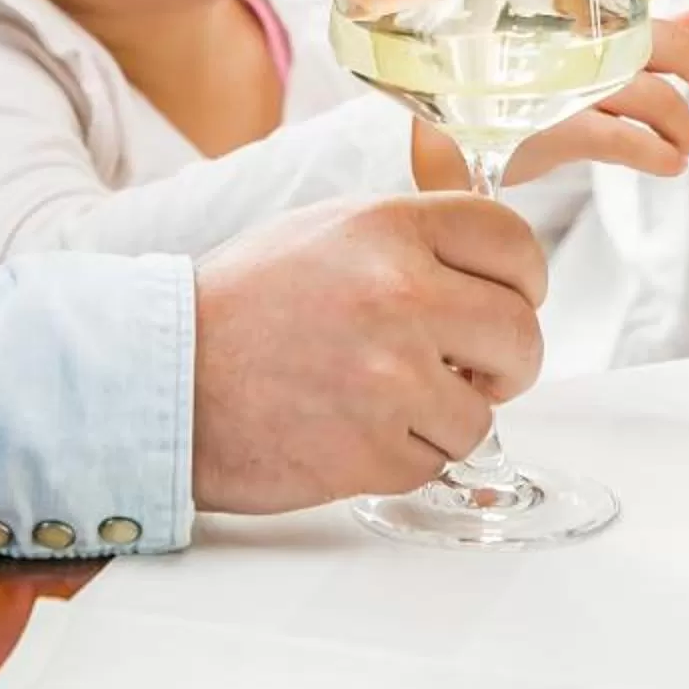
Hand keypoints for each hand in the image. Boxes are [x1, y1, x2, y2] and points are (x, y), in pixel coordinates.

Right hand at [191, 194, 547, 513]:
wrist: (163, 378)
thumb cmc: (239, 304)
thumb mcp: (326, 230)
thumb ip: (411, 240)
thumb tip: (490, 268)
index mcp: (388, 227)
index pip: (512, 240)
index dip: (524, 277)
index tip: (514, 298)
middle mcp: (399, 294)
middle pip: (521, 332)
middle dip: (507, 359)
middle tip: (474, 368)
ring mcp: (390, 377)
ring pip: (484, 411)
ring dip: (449, 414)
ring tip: (388, 399)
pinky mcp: (373, 451)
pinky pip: (436, 461)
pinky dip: (405, 454)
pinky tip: (354, 429)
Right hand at [406, 0, 688, 187]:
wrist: (443, 142)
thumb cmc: (506, 87)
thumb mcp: (570, 51)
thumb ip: (635, 34)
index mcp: (570, 4)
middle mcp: (571, 33)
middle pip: (667, 42)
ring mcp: (564, 78)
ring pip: (657, 96)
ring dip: (683, 126)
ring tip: (685, 144)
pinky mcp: (553, 124)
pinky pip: (627, 140)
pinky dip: (658, 153)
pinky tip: (670, 163)